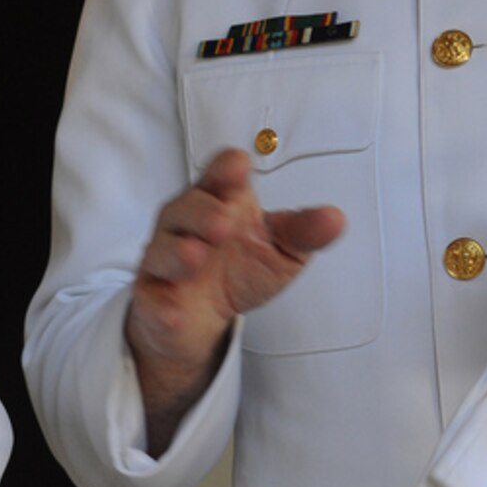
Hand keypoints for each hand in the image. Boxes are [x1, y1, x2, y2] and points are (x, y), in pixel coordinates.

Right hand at [125, 148, 343, 450]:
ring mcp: (163, 259)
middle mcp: (184, 224)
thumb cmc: (240, 267)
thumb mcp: (280, 249)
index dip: (225, 170)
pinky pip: (150, 297)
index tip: (239, 166)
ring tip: (197, 256)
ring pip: (161, 248)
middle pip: (185, 207)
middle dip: (202, 212)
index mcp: (218, 201)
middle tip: (224, 223)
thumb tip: (336, 218)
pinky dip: (161, 303)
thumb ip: (303, 232)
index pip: (217, 175)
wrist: (203, 320)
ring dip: (178, 251)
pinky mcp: (151, 296)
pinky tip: (174, 310)